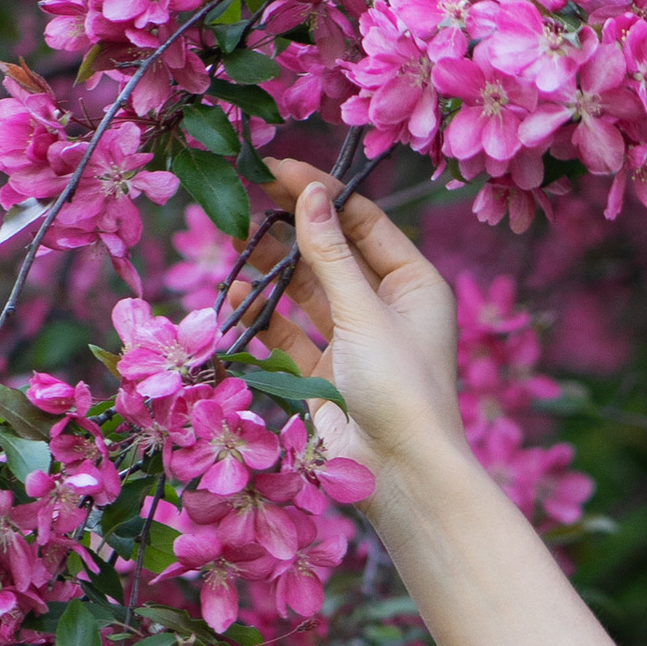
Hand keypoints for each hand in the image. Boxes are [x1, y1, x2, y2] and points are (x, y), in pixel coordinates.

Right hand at [243, 156, 469, 515]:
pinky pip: (289, 334)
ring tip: (231, 244)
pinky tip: (235, 298)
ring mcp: (355, 342)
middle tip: (242, 203)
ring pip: (306, 292)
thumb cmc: (400, 388)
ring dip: (271, 271)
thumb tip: (309, 193)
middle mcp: (387, 308)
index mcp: (414, 284)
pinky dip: (264, 317)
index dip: (320, 193)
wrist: (402, 475)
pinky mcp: (327, 376)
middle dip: (289, 231)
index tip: (274, 170)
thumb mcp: (362, 310)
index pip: (363, 221)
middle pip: (331, 253)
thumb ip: (330, 253)